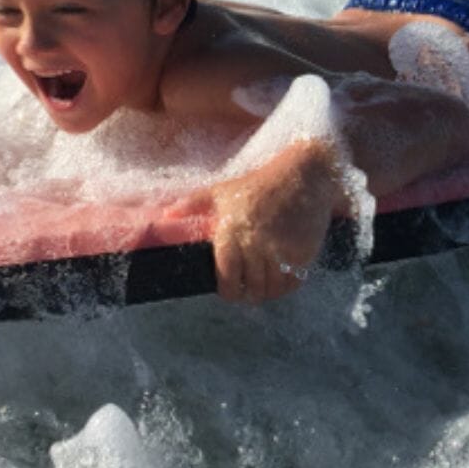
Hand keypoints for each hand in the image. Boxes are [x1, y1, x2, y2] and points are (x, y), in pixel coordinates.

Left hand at [199, 140, 343, 304]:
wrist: (302, 174)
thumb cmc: (259, 183)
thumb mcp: (223, 190)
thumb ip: (192, 204)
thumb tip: (165, 215)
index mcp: (232, 232)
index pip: (227, 278)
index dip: (228, 291)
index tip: (229, 290)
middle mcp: (256, 244)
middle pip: (251, 288)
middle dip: (248, 293)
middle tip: (248, 290)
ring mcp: (282, 250)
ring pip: (271, 289)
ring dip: (267, 292)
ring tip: (264, 285)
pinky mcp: (304, 253)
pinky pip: (292, 283)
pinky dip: (285, 286)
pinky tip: (281, 278)